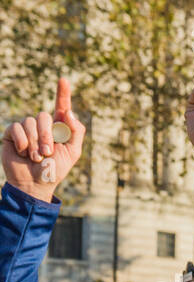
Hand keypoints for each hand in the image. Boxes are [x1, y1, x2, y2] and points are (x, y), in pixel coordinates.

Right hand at [2, 78, 85, 203]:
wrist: (35, 183)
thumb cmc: (55, 170)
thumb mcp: (72, 153)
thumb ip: (75, 132)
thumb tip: (68, 112)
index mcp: (60, 128)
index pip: (61, 106)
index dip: (63, 93)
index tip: (64, 79)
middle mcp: (43, 125)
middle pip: (44, 116)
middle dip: (46, 135)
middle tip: (47, 152)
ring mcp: (27, 128)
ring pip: (30, 122)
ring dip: (34, 142)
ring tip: (36, 157)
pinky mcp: (12, 133)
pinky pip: (16, 127)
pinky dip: (22, 142)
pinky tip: (23, 152)